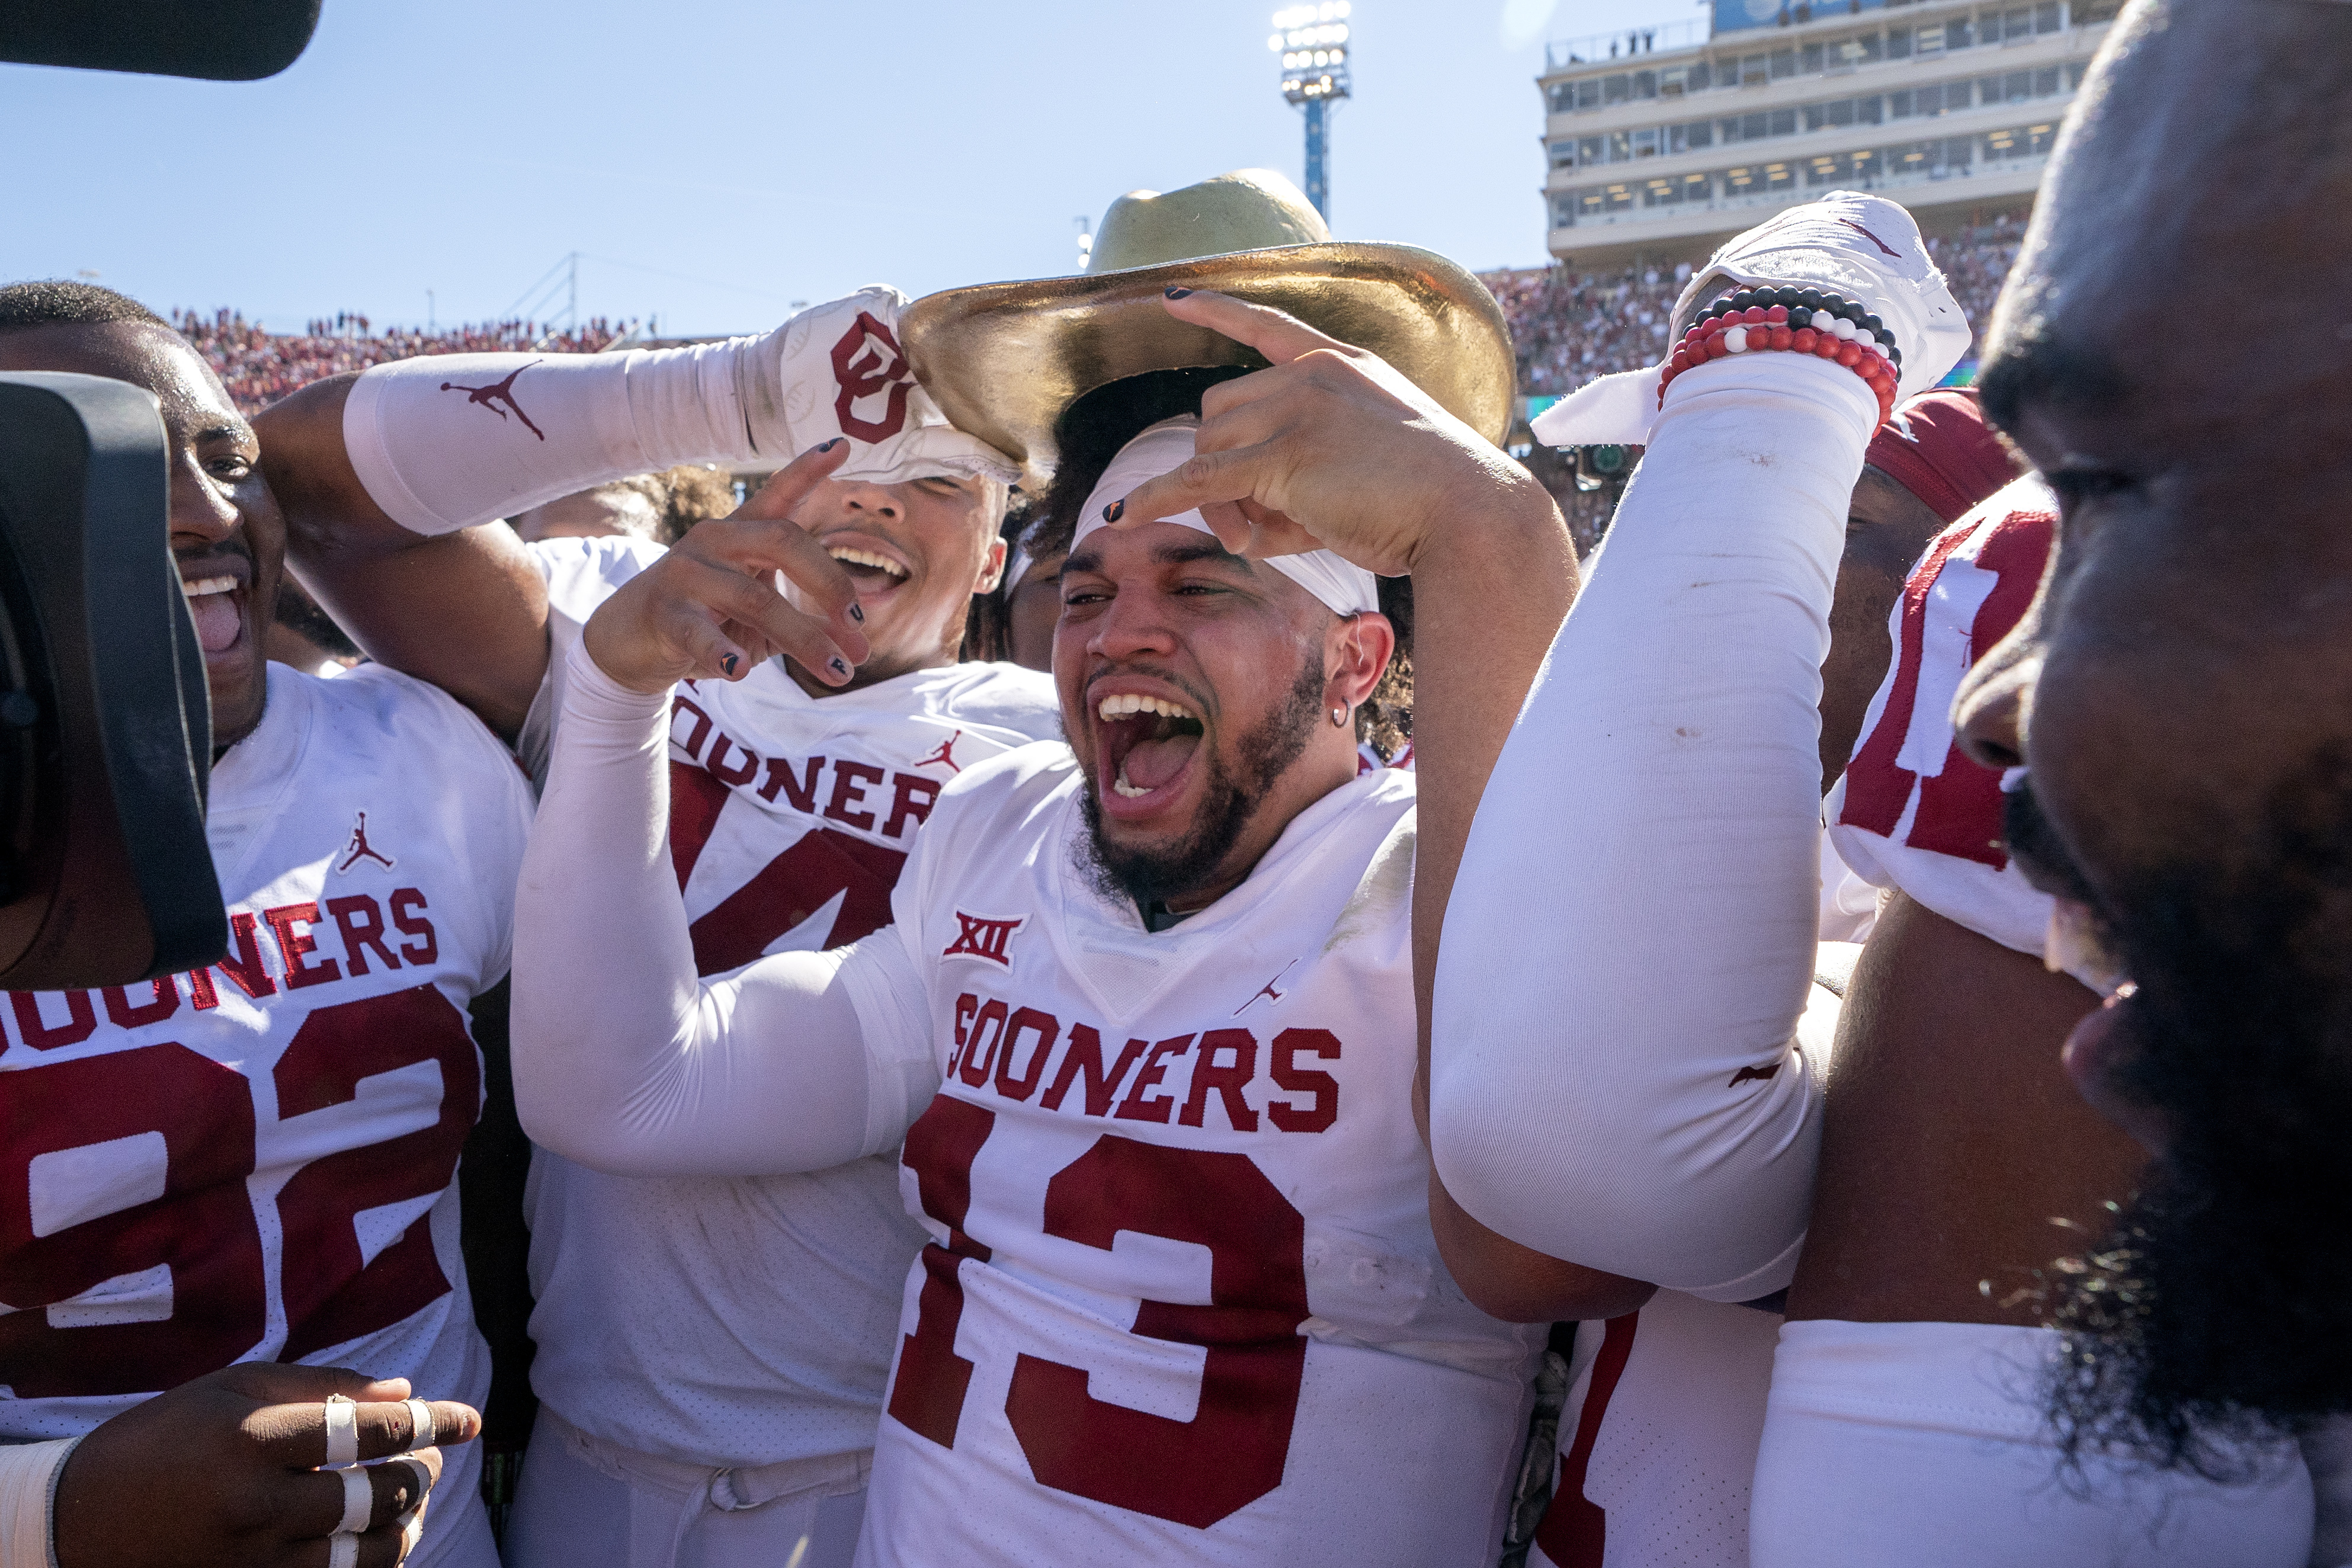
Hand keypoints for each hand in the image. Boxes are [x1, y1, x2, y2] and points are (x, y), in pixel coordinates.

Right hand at [53, 1364, 474, 1567]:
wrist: (78, 1519)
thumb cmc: (163, 1437)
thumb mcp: (232, 1389)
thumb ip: (324, 1387)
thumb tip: (406, 1393)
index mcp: (251, 1438)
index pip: (368, 1431)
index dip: (431, 1422)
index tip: (469, 1419)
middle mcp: (254, 1502)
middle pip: (377, 1493)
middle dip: (420, 1471)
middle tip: (432, 1457)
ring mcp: (251, 1557)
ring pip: (365, 1551)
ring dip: (406, 1524)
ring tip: (413, 1500)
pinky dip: (370, 1562)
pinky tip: (381, 1537)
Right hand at [583, 441, 870, 692]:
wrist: (631, 641)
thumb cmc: (709, 621)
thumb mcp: (761, 616)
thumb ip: (806, 621)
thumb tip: (857, 648)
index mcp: (742, 532)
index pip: (779, 493)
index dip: (808, 469)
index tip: (842, 445)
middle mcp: (715, 540)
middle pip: (784, 543)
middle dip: (831, 586)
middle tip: (861, 628)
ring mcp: (686, 573)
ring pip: (755, 599)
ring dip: (804, 639)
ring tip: (839, 673)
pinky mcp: (665, 613)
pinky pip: (699, 632)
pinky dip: (722, 652)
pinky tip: (738, 671)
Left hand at [1110, 290, 1549, 575]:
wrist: (1470, 513)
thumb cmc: (1436, 501)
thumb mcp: (1375, 459)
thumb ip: (1314, 464)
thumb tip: (1242, 511)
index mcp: (1343, 365)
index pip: (1266, 326)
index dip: (1216, 312)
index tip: (1175, 299)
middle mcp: (1313, 376)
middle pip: (1218, 413)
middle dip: (1224, 468)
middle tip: (1263, 521)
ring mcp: (1296, 410)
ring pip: (1210, 450)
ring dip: (1225, 504)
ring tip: (1273, 538)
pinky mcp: (1281, 458)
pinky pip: (1196, 480)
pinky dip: (1155, 500)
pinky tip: (1122, 517)